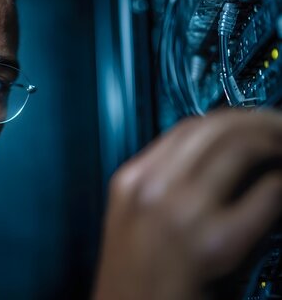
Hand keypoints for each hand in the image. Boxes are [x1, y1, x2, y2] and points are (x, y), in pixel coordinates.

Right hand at [93, 109, 281, 299]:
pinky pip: (266, 193)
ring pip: (242, 147)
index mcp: (131, 181)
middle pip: (216, 128)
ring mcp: (182, 213)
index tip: (252, 123)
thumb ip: (164, 185)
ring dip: (277, 143)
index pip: (187, 127)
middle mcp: (153, 189)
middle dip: (261, 121)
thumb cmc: (135, 281)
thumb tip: (216, 162)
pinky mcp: (216, 243)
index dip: (230, 118)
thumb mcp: (134, 221)